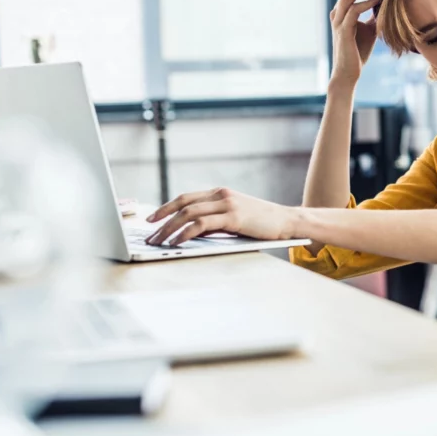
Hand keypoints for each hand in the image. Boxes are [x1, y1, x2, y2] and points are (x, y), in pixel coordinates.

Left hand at [144, 188, 298, 246]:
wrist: (288, 221)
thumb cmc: (263, 224)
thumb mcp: (236, 217)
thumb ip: (215, 219)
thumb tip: (190, 232)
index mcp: (221, 193)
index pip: (186, 198)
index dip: (166, 207)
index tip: (151, 219)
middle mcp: (222, 194)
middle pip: (183, 204)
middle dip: (162, 220)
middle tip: (148, 234)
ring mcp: (228, 204)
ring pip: (188, 213)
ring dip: (169, 228)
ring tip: (158, 242)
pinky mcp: (233, 217)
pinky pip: (201, 224)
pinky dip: (185, 233)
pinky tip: (177, 242)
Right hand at [330, 0, 382, 85]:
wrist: (349, 72)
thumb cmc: (359, 51)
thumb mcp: (370, 29)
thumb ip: (374, 15)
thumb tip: (387, 2)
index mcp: (343, 9)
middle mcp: (338, 12)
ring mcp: (339, 20)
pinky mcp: (343, 31)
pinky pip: (353, 11)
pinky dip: (366, 3)